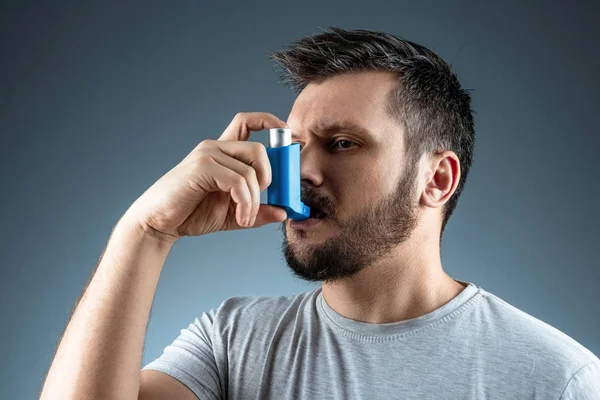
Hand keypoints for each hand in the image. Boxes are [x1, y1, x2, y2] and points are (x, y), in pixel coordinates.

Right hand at [122, 112, 288, 243]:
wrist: (159, 223)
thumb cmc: (192, 213)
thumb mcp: (234, 213)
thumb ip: (257, 211)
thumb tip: (284, 212)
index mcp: (223, 152)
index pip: (248, 122)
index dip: (270, 122)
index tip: (288, 135)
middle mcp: (215, 147)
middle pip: (259, 149)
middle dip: (272, 176)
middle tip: (268, 199)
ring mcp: (208, 155)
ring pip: (251, 170)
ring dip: (255, 200)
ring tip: (246, 218)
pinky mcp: (202, 167)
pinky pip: (238, 181)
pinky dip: (245, 202)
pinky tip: (240, 218)